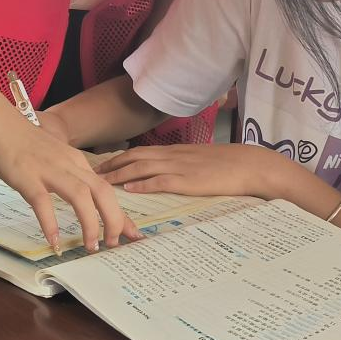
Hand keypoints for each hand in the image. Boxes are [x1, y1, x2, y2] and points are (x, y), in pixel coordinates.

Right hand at [0, 113, 141, 252]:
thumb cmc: (22, 142)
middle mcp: (69, 165)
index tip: (131, 234)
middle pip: (103, 193)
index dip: (122, 214)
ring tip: (91, 247)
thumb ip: (68, 175)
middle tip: (113, 244)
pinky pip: (43, 202)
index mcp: (76, 162)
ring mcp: (49, 170)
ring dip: (90, 224)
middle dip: (114, 220)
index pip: (107, 189)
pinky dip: (50, 223)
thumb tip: (80, 199)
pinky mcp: (28, 177)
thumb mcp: (54, 157)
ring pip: (81, 197)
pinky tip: (54, 241)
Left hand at [95, 143, 301, 199]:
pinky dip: (141, 184)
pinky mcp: (188, 181)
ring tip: (99, 181)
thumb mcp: (201, 162)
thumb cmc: (229, 165)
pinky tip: (128, 188)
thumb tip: (169, 174)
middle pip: (134, 156)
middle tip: (90, 172)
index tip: (101, 163)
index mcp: (176, 151)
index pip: (140, 151)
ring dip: (118, 174)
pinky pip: (160, 181)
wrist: (250, 165)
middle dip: (110, 164)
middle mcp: (173, 156)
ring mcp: (179, 167)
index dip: (119, 156)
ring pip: (141, 167)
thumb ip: (183, 165)